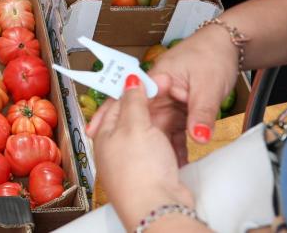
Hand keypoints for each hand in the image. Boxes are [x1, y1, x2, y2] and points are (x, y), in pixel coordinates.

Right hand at [88, 26, 237, 162]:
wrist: (228, 47)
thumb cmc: (212, 56)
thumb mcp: (207, 86)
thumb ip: (201, 113)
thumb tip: (198, 138)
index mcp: (156, 79)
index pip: (128, 99)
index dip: (111, 116)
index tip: (99, 133)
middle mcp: (158, 92)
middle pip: (139, 117)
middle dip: (132, 138)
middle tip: (125, 160)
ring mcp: (169, 102)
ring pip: (156, 128)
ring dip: (155, 147)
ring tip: (151, 169)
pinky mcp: (180, 110)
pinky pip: (174, 131)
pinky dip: (175, 146)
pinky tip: (176, 162)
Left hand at [91, 74, 194, 230]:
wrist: (158, 206)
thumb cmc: (140, 169)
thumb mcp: (134, 126)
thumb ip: (133, 102)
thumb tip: (128, 80)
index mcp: (105, 134)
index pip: (116, 103)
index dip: (132, 89)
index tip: (149, 79)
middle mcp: (117, 147)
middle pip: (134, 118)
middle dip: (151, 106)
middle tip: (169, 91)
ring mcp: (135, 161)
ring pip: (150, 134)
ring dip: (164, 124)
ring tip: (180, 110)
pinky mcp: (153, 172)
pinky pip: (163, 150)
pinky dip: (171, 143)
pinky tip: (181, 137)